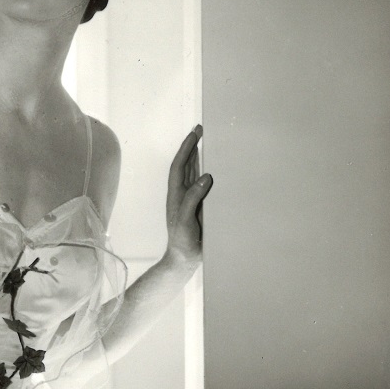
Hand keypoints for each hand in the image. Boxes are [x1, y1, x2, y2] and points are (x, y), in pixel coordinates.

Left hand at [166, 125, 212, 266]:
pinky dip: (205, 172)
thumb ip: (193, 199)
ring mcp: (191, 200)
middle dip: (192, 147)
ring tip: (205, 141)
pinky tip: (213, 166)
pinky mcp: (199, 206)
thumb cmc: (182, 241)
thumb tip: (205, 177)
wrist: (184, 259)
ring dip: (198, 156)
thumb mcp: (186, 220)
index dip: (186, 149)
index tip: (195, 134)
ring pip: (193, 172)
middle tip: (201, 129)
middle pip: (186, 165)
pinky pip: (202, 185)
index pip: (179, 166)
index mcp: (176, 195)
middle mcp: (182, 194)